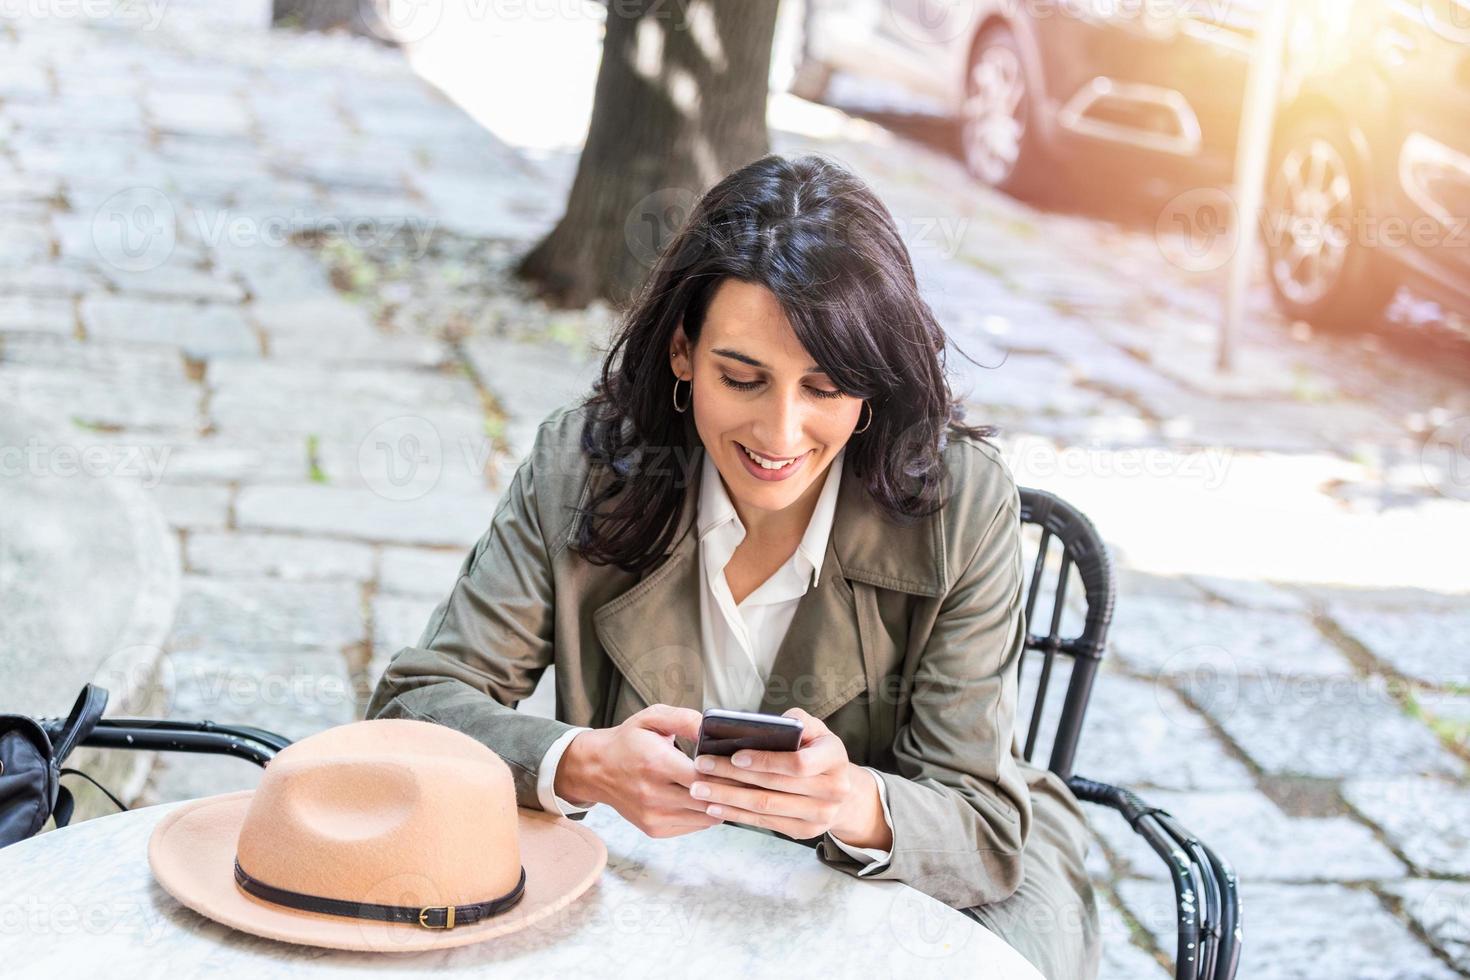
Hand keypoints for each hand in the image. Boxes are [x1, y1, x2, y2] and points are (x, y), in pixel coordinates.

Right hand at [556, 703, 727, 838]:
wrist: (596, 769)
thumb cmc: (629, 741)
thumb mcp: (653, 718)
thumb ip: (684, 719)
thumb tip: (711, 728)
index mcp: (655, 763)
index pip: (703, 777)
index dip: (726, 773)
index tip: (742, 765)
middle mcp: (653, 794)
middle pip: (707, 800)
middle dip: (731, 790)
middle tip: (748, 779)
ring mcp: (653, 816)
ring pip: (705, 817)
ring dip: (722, 804)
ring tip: (733, 789)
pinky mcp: (655, 828)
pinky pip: (695, 826)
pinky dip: (707, 814)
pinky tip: (710, 799)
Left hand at [687, 707, 862, 841]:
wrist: (842, 790)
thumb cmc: (818, 751)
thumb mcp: (815, 729)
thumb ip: (794, 721)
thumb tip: (760, 726)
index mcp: (835, 758)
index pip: (798, 763)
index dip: (765, 760)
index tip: (735, 755)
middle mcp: (833, 790)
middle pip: (775, 786)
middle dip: (733, 776)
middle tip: (702, 767)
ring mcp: (820, 815)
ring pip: (766, 807)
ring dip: (728, 798)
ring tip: (699, 789)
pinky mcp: (805, 831)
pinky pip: (765, 823)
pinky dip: (736, 814)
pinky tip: (714, 806)